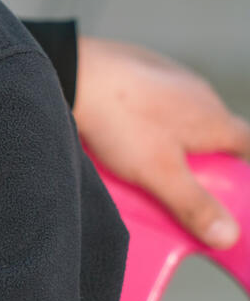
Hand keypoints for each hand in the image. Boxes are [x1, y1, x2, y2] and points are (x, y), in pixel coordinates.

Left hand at [75, 37, 249, 247]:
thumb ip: (194, 205)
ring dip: (171, 133)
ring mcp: (167, 74)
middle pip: (213, 128)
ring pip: (180, 110)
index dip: (241, 167)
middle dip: (202, 156)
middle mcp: (198, 90)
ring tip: (141, 156)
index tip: (228, 186)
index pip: (247, 142)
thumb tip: (228, 235)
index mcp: (214, 117)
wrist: (69, 71)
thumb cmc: (120, 120)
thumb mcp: (159, 173)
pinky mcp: (136, 64)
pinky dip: (144, 113)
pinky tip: (118, 126)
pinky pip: (149, 96)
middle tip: (178, 181)